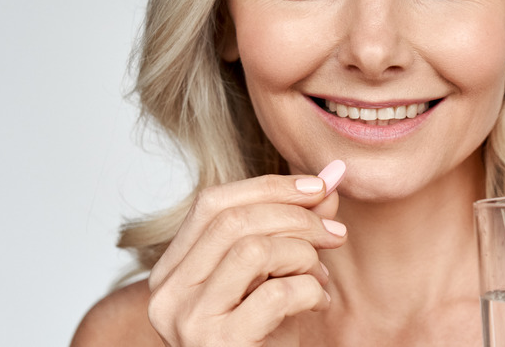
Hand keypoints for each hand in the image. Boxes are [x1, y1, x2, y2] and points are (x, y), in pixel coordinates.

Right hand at [147, 160, 346, 345]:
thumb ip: (296, 225)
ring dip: (304, 255)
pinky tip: (319, 303)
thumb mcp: (276, 272)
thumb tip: (332, 174)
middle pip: (234, 220)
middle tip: (336, 235)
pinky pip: (276, 294)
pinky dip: (311, 290)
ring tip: (322, 277)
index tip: (319, 187)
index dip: (269, 186)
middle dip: (296, 218)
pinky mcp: (218, 345)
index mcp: (173, 270)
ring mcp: (188, 321)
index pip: (212, 202)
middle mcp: (168, 294)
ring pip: (253, 250)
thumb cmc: (265, 335)